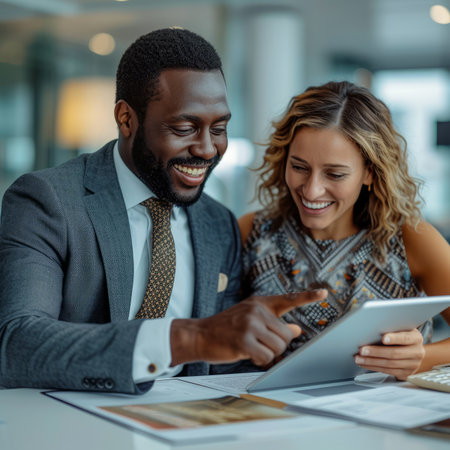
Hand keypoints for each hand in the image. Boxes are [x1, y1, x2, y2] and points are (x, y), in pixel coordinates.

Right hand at [170, 289, 327, 366]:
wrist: (199, 334)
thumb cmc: (226, 328)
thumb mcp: (250, 320)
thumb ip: (273, 323)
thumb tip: (296, 330)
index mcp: (260, 303)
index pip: (288, 299)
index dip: (308, 297)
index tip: (324, 293)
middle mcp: (257, 310)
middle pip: (286, 335)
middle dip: (277, 345)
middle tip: (260, 344)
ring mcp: (250, 324)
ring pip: (279, 347)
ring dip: (268, 354)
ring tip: (251, 348)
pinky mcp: (244, 340)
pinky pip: (267, 357)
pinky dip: (260, 361)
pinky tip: (248, 355)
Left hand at [354, 328, 424, 379]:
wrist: (413, 351)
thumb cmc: (402, 336)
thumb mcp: (401, 329)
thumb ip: (391, 329)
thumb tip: (373, 328)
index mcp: (416, 338)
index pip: (405, 338)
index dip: (394, 338)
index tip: (383, 338)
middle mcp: (417, 352)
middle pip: (394, 353)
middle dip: (376, 352)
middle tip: (362, 350)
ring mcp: (412, 365)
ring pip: (389, 364)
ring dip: (371, 361)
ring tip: (359, 358)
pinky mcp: (405, 373)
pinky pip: (387, 371)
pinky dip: (373, 367)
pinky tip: (364, 363)